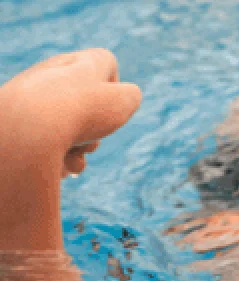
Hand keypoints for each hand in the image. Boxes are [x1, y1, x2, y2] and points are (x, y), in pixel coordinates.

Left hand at [0, 49, 141, 177]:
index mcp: (81, 63)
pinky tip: (59, 167)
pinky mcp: (14, 115)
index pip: (105, 62)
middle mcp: (54, 73)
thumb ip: (130, 97)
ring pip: (65, 124)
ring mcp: (31, 94)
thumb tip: (119, 103)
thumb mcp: (123, 102)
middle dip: (95, 129)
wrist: (28, 129)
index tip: (113, 106)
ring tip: (74, 162)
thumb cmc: (82, 111)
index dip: (115, 85)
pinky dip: (54, 154)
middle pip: (85, 101)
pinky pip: (42, 137)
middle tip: (91, 143)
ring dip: (77, 147)